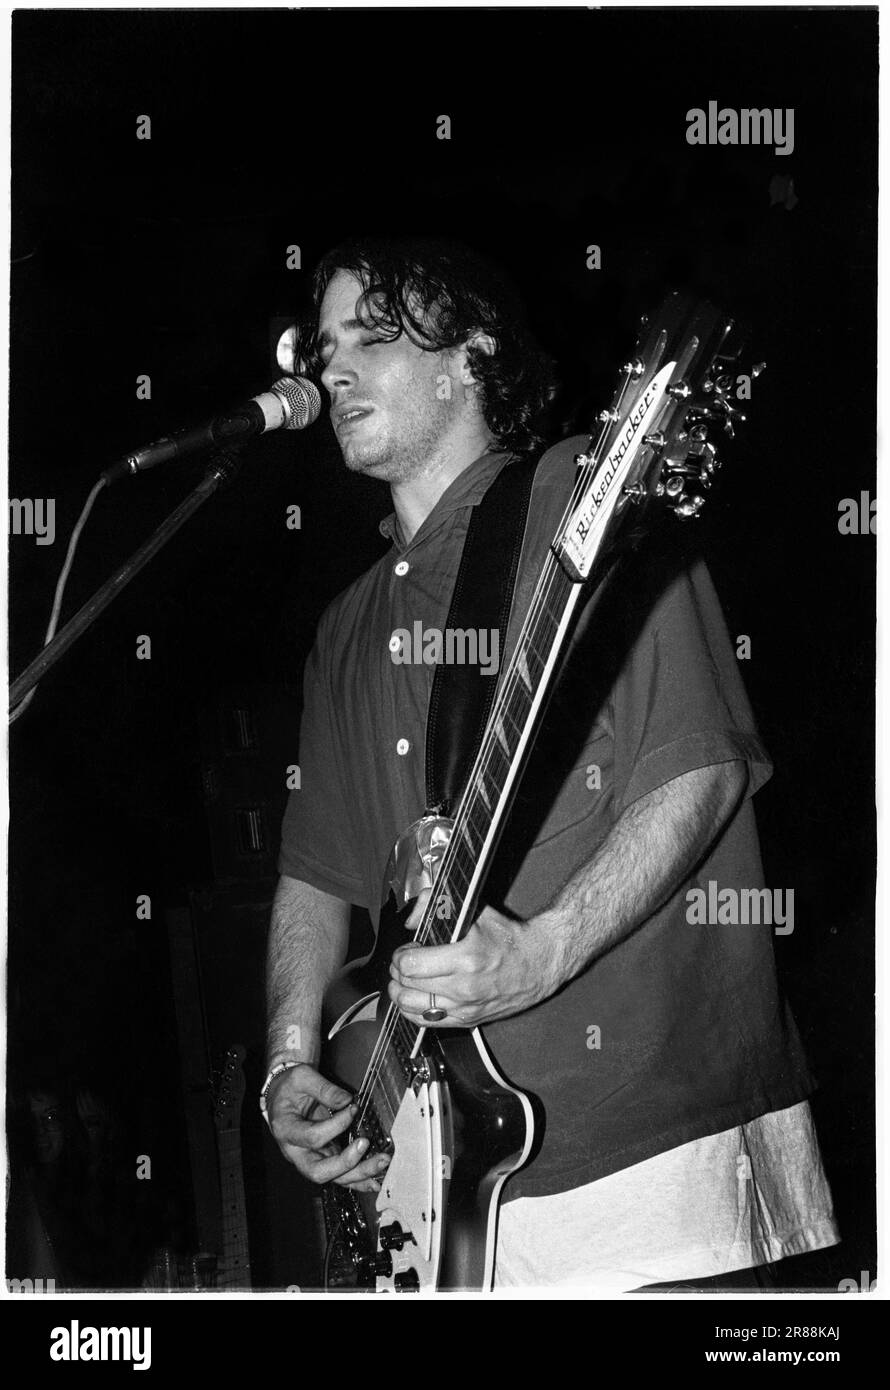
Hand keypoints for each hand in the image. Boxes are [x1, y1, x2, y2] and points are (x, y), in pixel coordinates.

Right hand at [265, 1063, 390, 1192]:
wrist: (282, 1095)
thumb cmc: (289, 1087)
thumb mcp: (302, 1078)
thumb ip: (324, 1089)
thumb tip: (346, 1101)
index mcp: (286, 1130)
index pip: (312, 1137)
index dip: (336, 1125)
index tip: (353, 1109)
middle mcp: (295, 1152)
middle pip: (319, 1171)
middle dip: (347, 1162)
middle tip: (366, 1144)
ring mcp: (309, 1159)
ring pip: (333, 1178)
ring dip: (359, 1173)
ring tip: (381, 1161)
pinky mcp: (322, 1160)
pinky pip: (340, 1176)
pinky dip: (358, 1180)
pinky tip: (375, 1180)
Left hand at [387, 889, 556, 1026]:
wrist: (540, 964)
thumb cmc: (509, 937)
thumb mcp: (476, 910)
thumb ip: (438, 904)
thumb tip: (411, 919)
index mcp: (466, 958)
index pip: (411, 965)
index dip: (401, 955)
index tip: (407, 948)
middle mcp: (465, 987)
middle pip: (407, 986)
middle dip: (398, 971)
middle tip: (403, 961)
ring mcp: (466, 1008)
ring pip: (411, 1008)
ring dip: (400, 992)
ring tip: (406, 980)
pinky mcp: (468, 1021)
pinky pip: (427, 1023)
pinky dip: (412, 1011)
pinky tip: (414, 998)